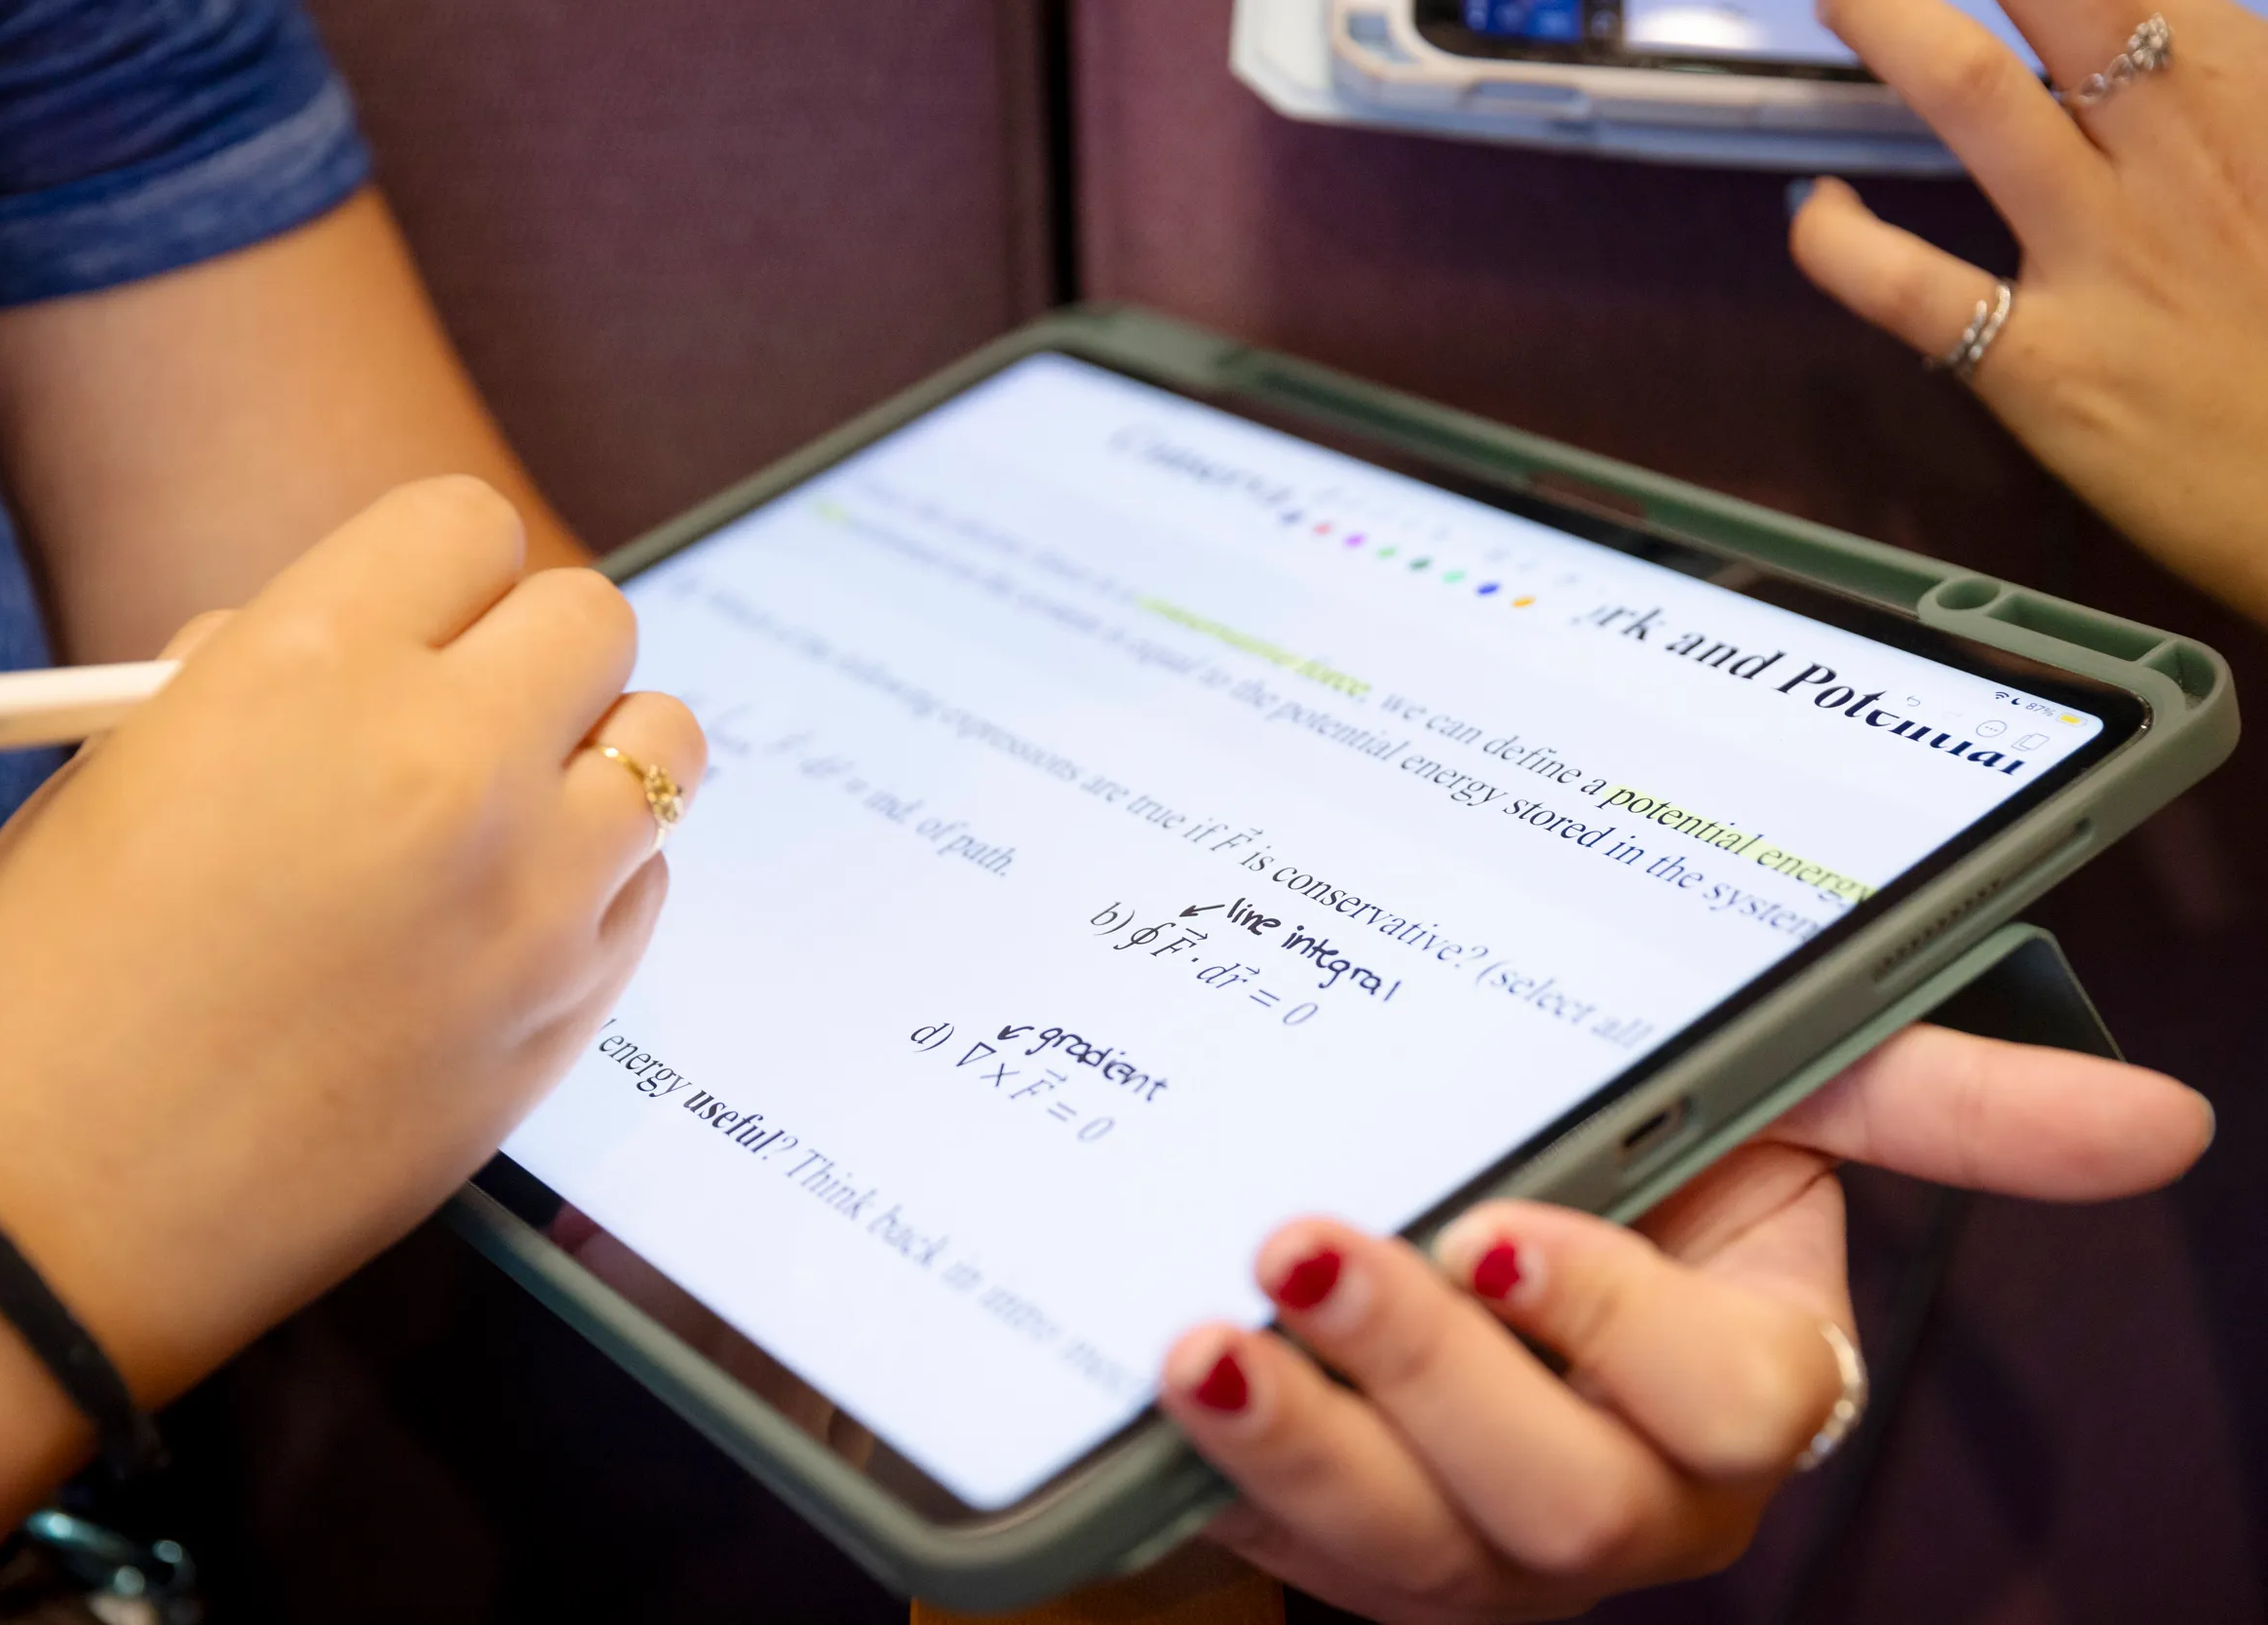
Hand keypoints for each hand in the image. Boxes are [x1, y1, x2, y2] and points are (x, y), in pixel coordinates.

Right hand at [0, 476, 703, 1404]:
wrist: (43, 1218)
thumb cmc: (47, 983)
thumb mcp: (129, 761)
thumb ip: (282, 671)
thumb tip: (394, 640)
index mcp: (309, 668)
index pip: (467, 523)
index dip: (441, 574)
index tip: (425, 619)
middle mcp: (446, 762)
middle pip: (594, 619)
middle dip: (534, 653)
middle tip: (474, 713)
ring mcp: (530, 895)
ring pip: (664, 745)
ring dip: (600, 756)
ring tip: (516, 807)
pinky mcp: (571, 1010)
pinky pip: (648, 883)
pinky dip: (598, 880)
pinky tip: (505, 921)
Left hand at [1159, 1025, 2211, 1622]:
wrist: (1466, 1185)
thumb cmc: (1648, 1156)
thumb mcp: (1784, 1096)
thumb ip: (1937, 1103)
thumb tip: (2169, 1124)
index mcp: (1734, 1399)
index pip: (1724, 1404)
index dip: (1624, 1335)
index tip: (1504, 1230)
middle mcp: (1613, 1496)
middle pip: (1558, 1504)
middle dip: (1433, 1386)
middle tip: (1314, 1249)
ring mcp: (1464, 1540)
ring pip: (1403, 1556)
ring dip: (1297, 1454)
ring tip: (1199, 1345)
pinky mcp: (1327, 1540)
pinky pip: (1272, 1548)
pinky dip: (1210, 1481)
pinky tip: (1144, 1391)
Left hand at [1787, 0, 2267, 620]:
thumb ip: (2232, 112)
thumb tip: (2175, 61)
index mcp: (2255, 105)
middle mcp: (2182, 159)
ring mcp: (2104, 257)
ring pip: (1979, 94)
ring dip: (1896, 26)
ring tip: (1843, 1)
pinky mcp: (2041, 365)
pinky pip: (1908, 283)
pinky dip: (1837, 238)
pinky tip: (1817, 208)